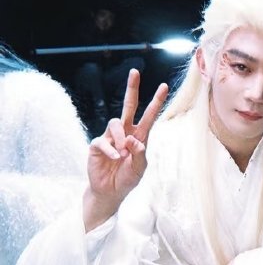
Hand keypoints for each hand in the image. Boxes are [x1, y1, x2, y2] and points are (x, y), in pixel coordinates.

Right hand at [83, 68, 168, 230]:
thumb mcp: (139, 169)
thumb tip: (134, 141)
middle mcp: (125, 133)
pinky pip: (103, 141)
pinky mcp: (97, 145)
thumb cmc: (126, 180)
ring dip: (121, 138)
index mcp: (139, 137)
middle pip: (128, 106)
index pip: (148, 117)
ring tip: (123, 153)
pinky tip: (116, 159)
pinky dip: (111, 150)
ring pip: (115, 123)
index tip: (164, 87)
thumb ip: (139, 155)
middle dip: (132, 89)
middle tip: (135, 72)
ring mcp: (110, 138)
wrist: (110, 192)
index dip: (155, 102)